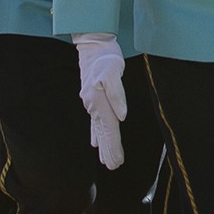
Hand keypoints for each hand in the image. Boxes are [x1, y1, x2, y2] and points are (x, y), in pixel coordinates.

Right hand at [76, 33, 127, 168]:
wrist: (93, 46)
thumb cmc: (106, 58)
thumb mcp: (114, 72)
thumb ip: (117, 94)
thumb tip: (121, 115)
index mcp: (99, 101)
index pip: (109, 128)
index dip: (113, 145)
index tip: (117, 161)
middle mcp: (93, 105)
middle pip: (103, 132)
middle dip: (107, 150)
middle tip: (113, 167)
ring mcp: (91, 103)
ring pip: (98, 129)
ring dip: (102, 145)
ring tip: (105, 161)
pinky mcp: (93, 99)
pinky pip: (95, 121)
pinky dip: (96, 134)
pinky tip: (95, 142)